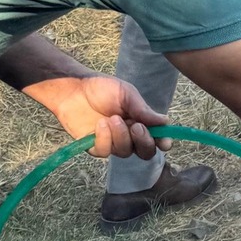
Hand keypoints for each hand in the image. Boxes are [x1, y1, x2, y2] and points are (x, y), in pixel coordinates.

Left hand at [32, 75, 166, 159]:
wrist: (74, 89)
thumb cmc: (102, 88)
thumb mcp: (126, 94)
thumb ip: (143, 110)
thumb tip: (166, 121)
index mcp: (140, 121)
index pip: (157, 138)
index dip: (162, 142)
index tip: (164, 142)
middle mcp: (129, 135)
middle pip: (145, 152)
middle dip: (143, 141)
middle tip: (136, 126)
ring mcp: (112, 142)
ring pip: (125, 152)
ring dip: (120, 136)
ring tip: (111, 118)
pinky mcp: (95, 147)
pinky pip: (105, 151)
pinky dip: (104, 138)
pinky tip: (99, 124)